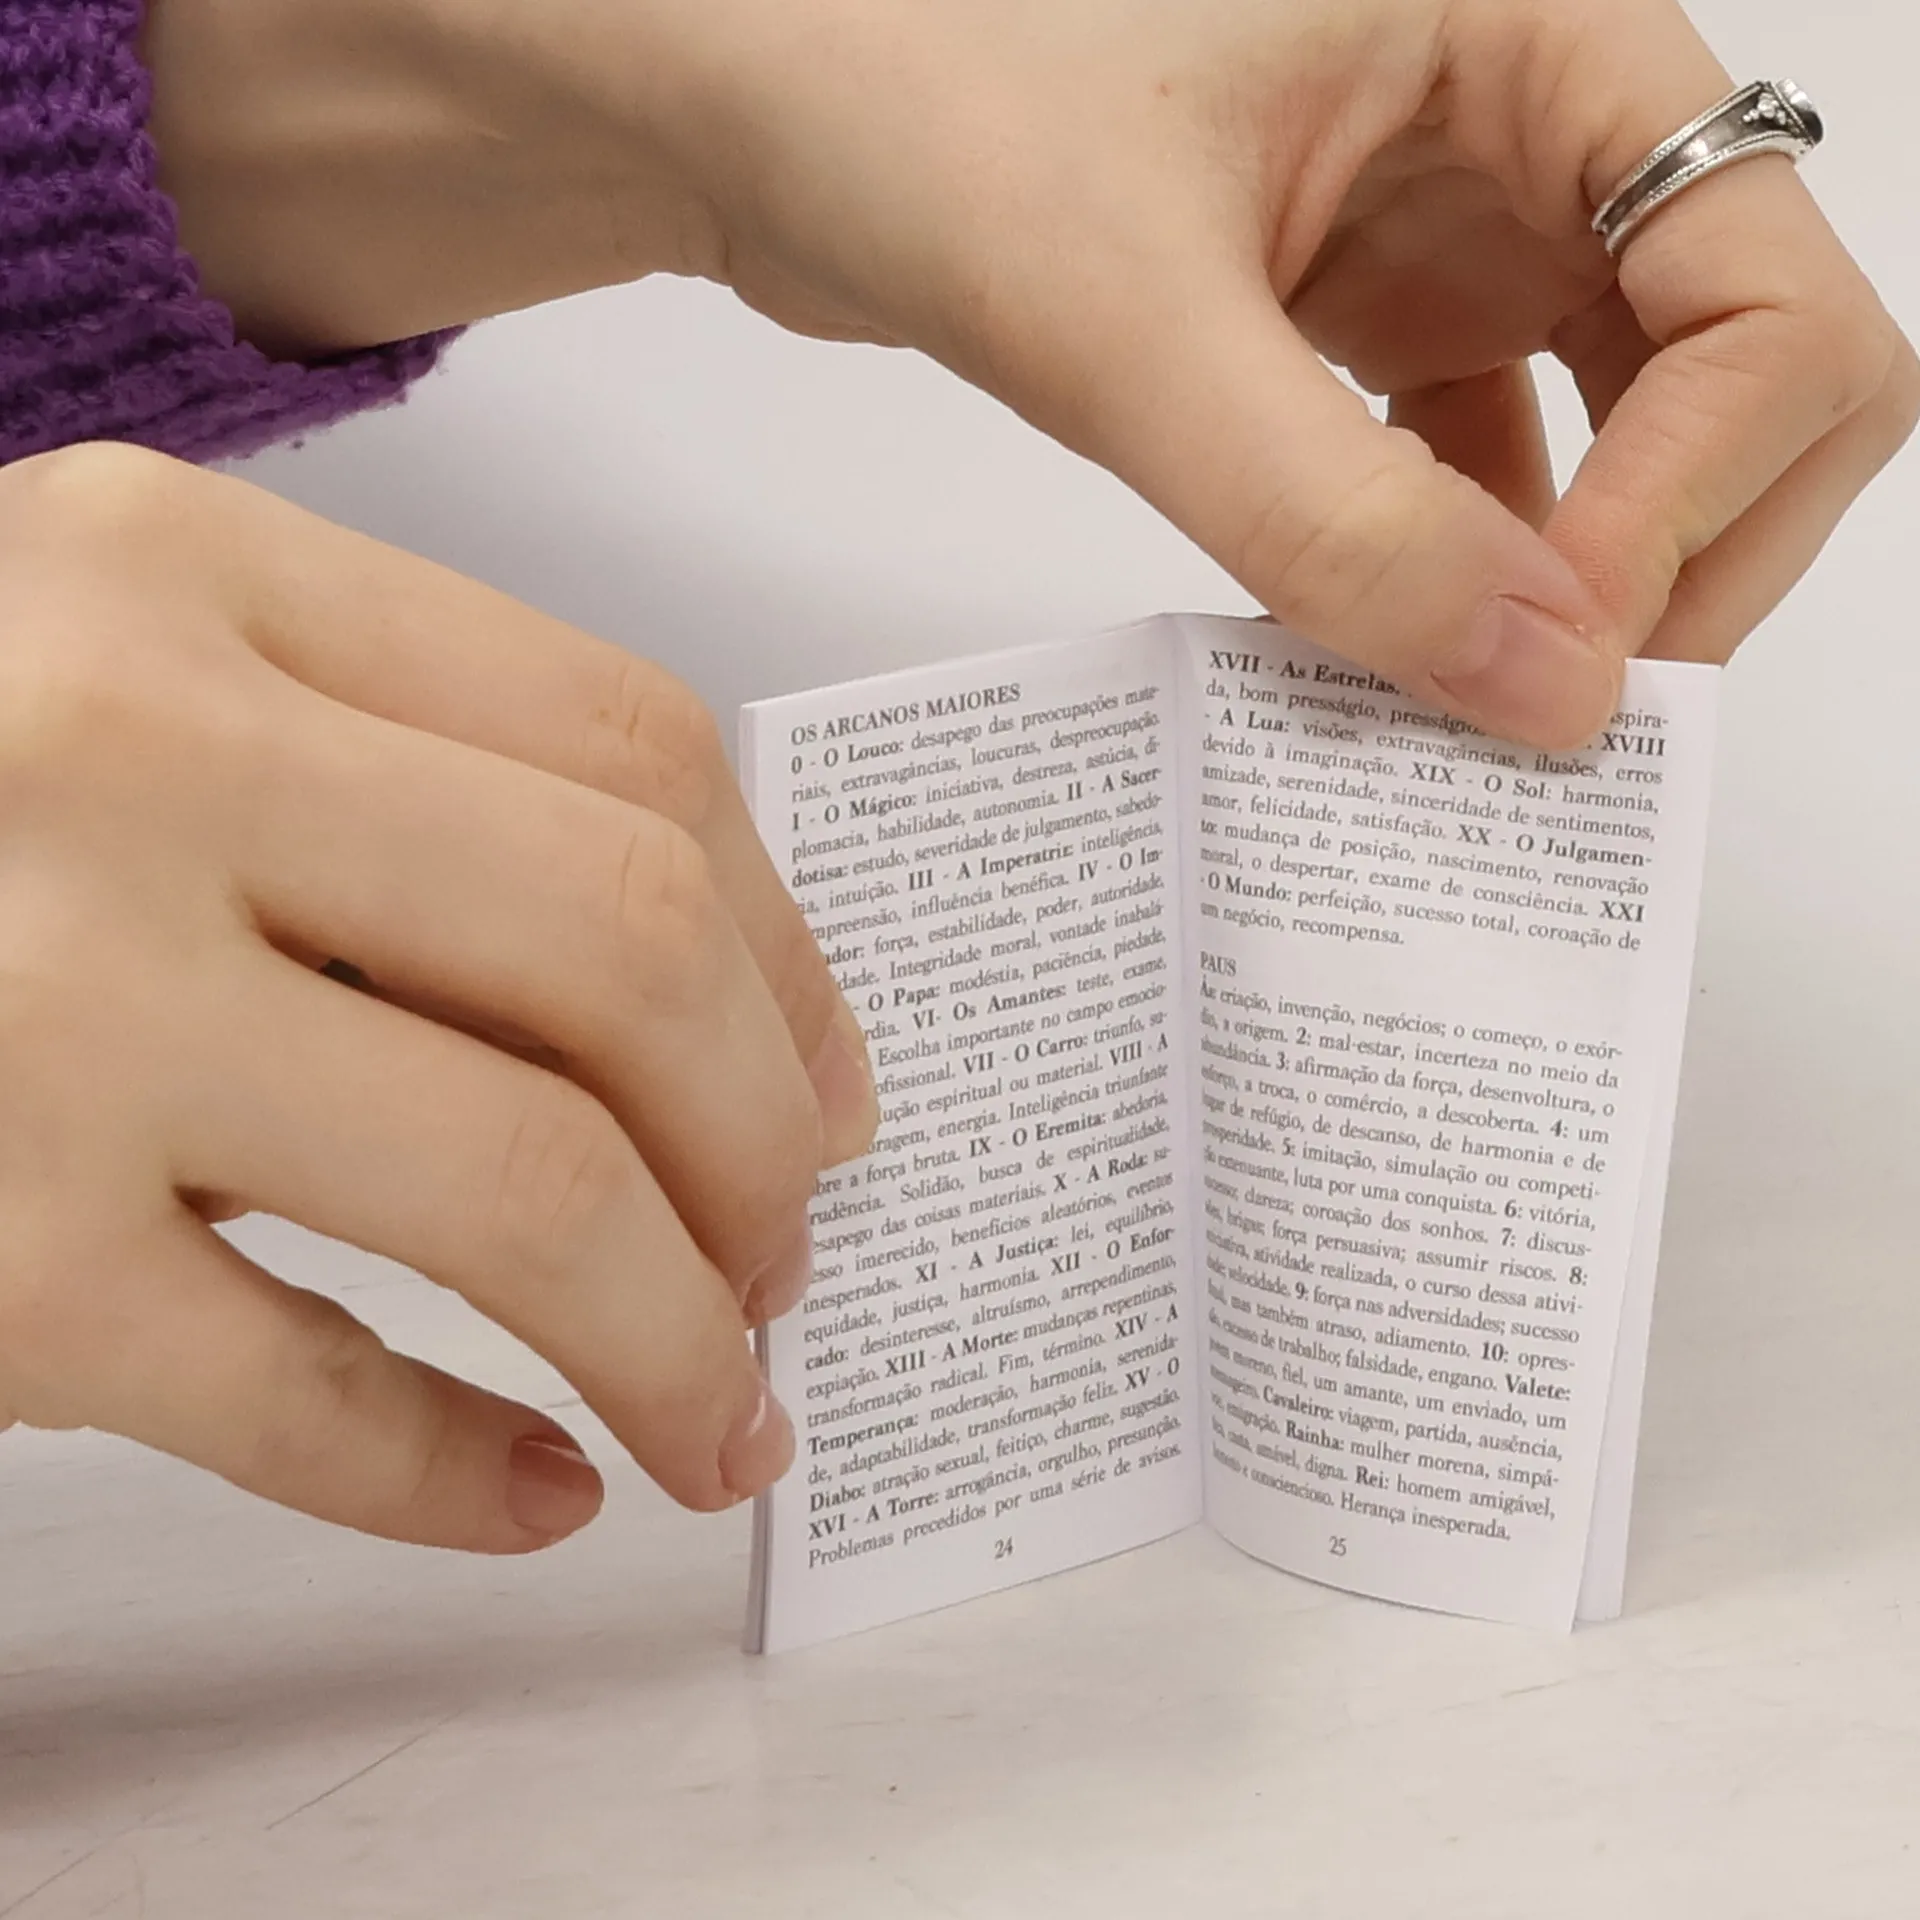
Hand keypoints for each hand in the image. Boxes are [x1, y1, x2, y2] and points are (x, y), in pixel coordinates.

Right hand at [0, 445, 876, 1549]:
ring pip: (523, 1186)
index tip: (829, 1094)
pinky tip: (527, 1493)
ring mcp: (33, 1004)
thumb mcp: (115, 686)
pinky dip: (450, 1471)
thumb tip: (717, 1014)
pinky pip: (298, 1394)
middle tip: (786, 1263)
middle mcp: (115, 749)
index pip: (633, 757)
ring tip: (714, 1406)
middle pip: (623, 958)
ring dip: (670, 1330)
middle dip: (762, 1148)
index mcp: (187, 574)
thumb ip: (382, 790)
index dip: (787, 957)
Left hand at [150, 0, 1917, 749]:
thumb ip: (1340, 516)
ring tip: (1463, 717)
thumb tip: (1547, 691)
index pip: (1764, 288)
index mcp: (1532, 36)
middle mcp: (1516, 133)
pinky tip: (1376, 661)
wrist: (754, 101)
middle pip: (1736, 375)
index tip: (1565, 646)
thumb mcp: (1137, 318)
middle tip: (1550, 715)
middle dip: (1678, 560)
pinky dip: (1444, 580)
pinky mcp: (1349, 327)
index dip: (1705, 494)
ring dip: (1562, 589)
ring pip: (1613, 442)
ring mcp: (1439, 237)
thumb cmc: (909, 89)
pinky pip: (1464, 478)